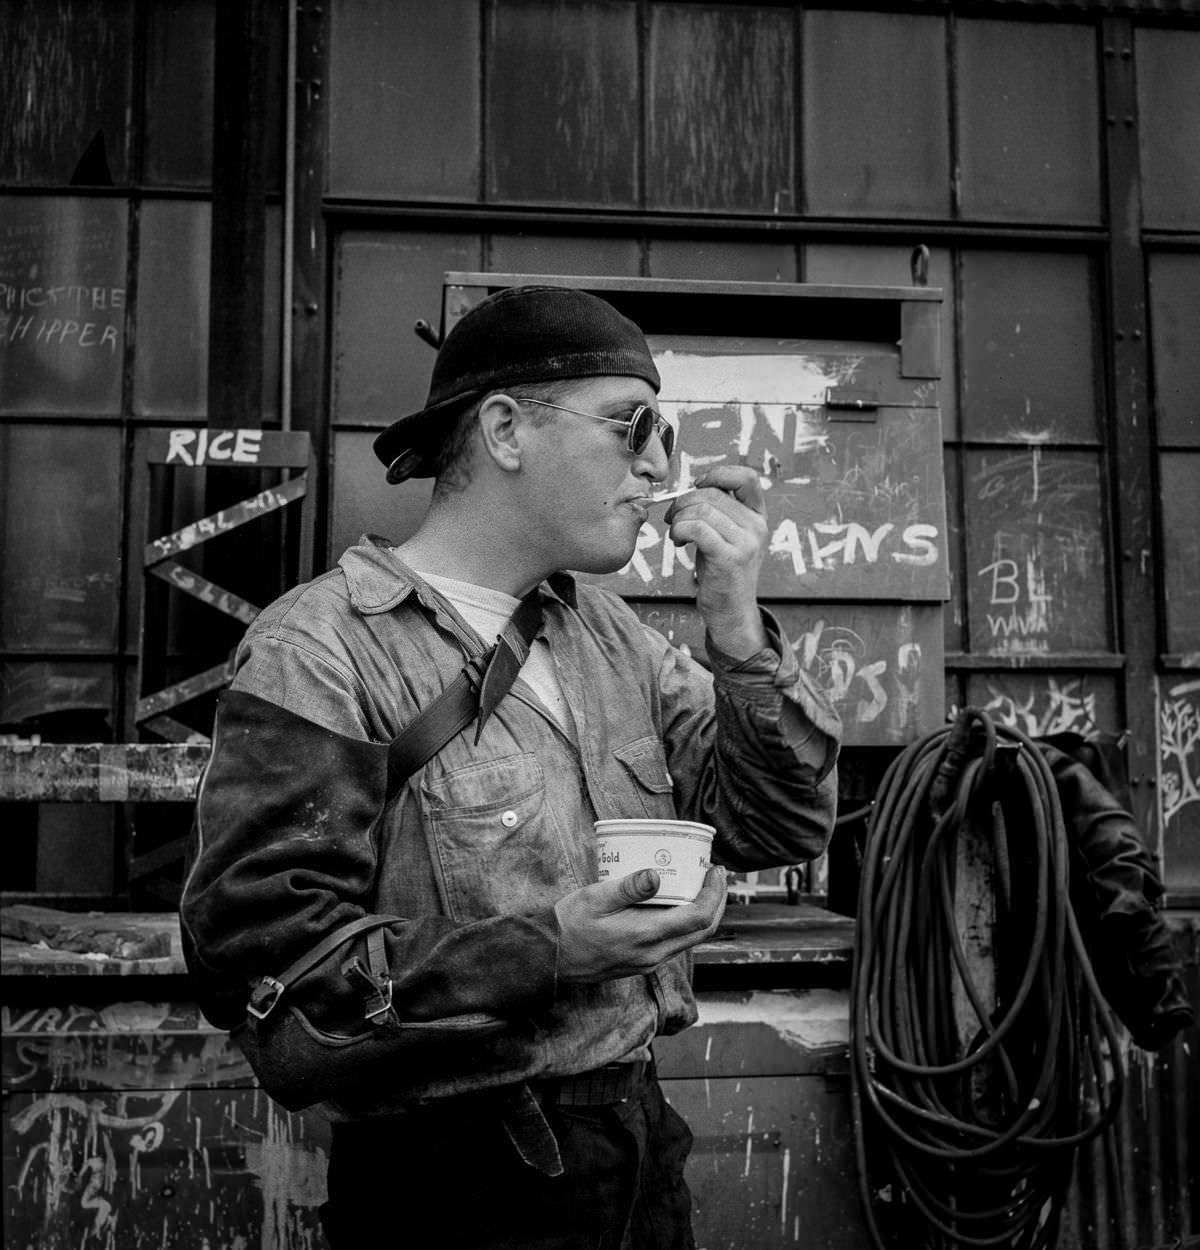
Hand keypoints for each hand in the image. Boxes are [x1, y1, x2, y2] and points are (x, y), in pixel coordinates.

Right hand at [554, 866, 727, 982]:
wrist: (550, 958)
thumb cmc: (569, 924)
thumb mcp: (595, 898)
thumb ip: (627, 887)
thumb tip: (655, 875)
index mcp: (645, 936)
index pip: (698, 918)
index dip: (714, 893)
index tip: (714, 869)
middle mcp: (653, 954)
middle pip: (703, 931)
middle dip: (716, 901)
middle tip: (714, 873)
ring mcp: (649, 961)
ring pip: (691, 939)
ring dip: (704, 912)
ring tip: (700, 884)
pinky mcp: (642, 962)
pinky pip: (676, 943)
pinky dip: (686, 922)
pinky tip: (677, 903)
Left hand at [666, 465, 768, 659]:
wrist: (730, 611)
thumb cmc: (722, 572)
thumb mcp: (727, 536)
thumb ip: (719, 511)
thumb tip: (690, 488)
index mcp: (758, 516)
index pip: (746, 477)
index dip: (718, 474)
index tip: (697, 486)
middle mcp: (757, 526)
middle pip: (712, 493)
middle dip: (683, 501)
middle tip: (672, 517)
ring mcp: (746, 542)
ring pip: (702, 510)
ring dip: (679, 518)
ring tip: (676, 534)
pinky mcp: (730, 558)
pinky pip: (697, 528)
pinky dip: (680, 530)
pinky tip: (679, 542)